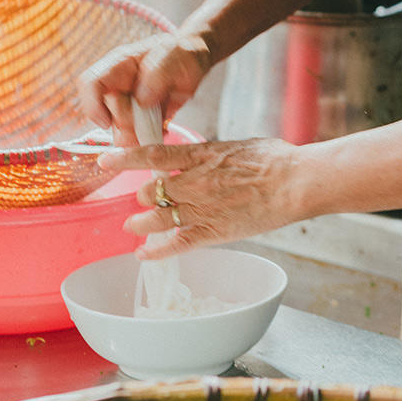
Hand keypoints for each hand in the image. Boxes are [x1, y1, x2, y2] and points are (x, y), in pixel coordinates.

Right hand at [77, 33, 211, 143]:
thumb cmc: (179, 52)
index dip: (92, 106)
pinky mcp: (140, 118)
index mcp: (119, 65)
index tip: (107, 122)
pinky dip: (147, 138)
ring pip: (118, 129)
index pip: (90, 84)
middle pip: (107, 113)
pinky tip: (163, 129)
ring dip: (137, 134)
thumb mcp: (173, 55)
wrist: (193, 60)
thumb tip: (142, 99)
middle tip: (151, 116)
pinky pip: (134, 136)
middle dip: (128, 121)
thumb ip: (157, 74)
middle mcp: (118, 86)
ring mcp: (128, 103)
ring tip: (160, 126)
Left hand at [97, 136, 300, 254]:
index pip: (152, 155)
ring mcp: (202, 209)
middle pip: (151, 190)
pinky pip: (177, 244)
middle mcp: (194, 182)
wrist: (295, 182)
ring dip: (140, 222)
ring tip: (131, 225)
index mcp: (201, 155)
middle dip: (141, 195)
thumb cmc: (275, 159)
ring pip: (157, 217)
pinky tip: (142, 254)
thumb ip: (212, 153)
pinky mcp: (213, 232)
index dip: (125, 158)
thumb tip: (202, 154)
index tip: (106, 159)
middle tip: (138, 198)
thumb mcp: (237, 145)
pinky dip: (156, 251)